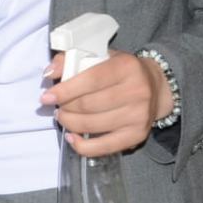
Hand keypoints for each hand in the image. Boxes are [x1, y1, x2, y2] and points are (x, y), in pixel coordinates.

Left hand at [40, 51, 171, 156]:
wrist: (155, 86)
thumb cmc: (120, 70)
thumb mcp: (100, 56)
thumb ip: (71, 59)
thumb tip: (50, 72)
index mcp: (126, 67)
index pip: (90, 80)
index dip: (65, 90)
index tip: (46, 97)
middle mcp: (136, 91)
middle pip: (88, 105)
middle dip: (65, 108)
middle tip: (57, 107)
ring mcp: (138, 116)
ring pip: (92, 125)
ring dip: (70, 123)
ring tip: (63, 117)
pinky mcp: (138, 135)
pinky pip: (104, 147)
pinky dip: (82, 146)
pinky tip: (72, 138)